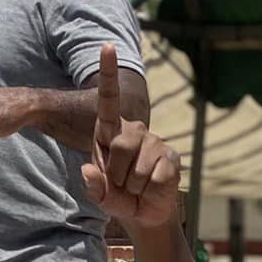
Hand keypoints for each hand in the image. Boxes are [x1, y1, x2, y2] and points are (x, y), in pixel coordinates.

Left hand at [81, 44, 180, 230]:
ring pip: (137, 166)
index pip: (109, 99)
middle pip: (121, 144)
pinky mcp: (171, 158)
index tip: (107, 46)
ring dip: (133, 186)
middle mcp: (134, 130)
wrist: (144, 214)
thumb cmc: (118, 197)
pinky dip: (149, 192)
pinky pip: (155, 177)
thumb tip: (89, 170)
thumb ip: (92, 185)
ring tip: (136, 189)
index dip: (109, 73)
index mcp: (111, 131)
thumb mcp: (99, 194)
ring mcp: (155, 142)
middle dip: (116, 173)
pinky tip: (151, 190)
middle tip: (121, 185)